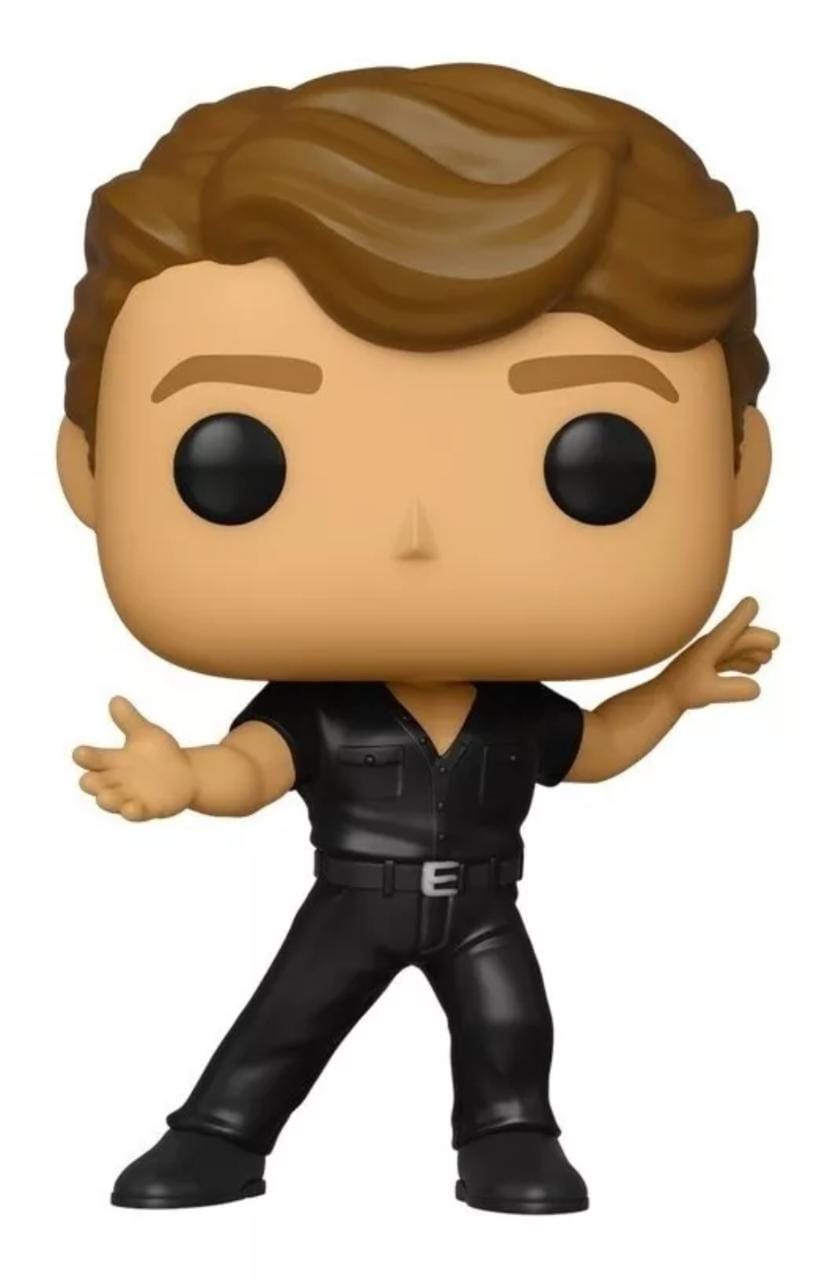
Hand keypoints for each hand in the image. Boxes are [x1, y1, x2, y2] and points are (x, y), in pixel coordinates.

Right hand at [72, 697, 195, 820]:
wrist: (187, 774)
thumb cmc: (160, 754)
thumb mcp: (145, 734)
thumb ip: (129, 719)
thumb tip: (116, 699)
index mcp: (112, 761)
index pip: (89, 759)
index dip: (84, 756)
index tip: (82, 753)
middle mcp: (115, 781)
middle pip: (91, 784)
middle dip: (90, 783)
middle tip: (93, 778)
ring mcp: (128, 796)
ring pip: (108, 801)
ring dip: (107, 800)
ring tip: (108, 796)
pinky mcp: (145, 809)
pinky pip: (134, 813)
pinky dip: (132, 811)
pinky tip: (133, 807)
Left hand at [664, 597, 779, 710]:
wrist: (662, 698)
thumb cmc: (682, 693)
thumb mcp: (708, 693)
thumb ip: (732, 690)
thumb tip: (757, 688)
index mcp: (710, 645)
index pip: (730, 626)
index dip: (742, 613)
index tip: (752, 602)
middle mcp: (711, 646)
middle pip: (739, 637)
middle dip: (758, 638)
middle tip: (774, 644)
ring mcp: (709, 655)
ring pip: (735, 648)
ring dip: (752, 650)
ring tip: (767, 659)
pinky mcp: (707, 665)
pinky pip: (729, 658)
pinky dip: (743, 661)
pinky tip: (753, 669)